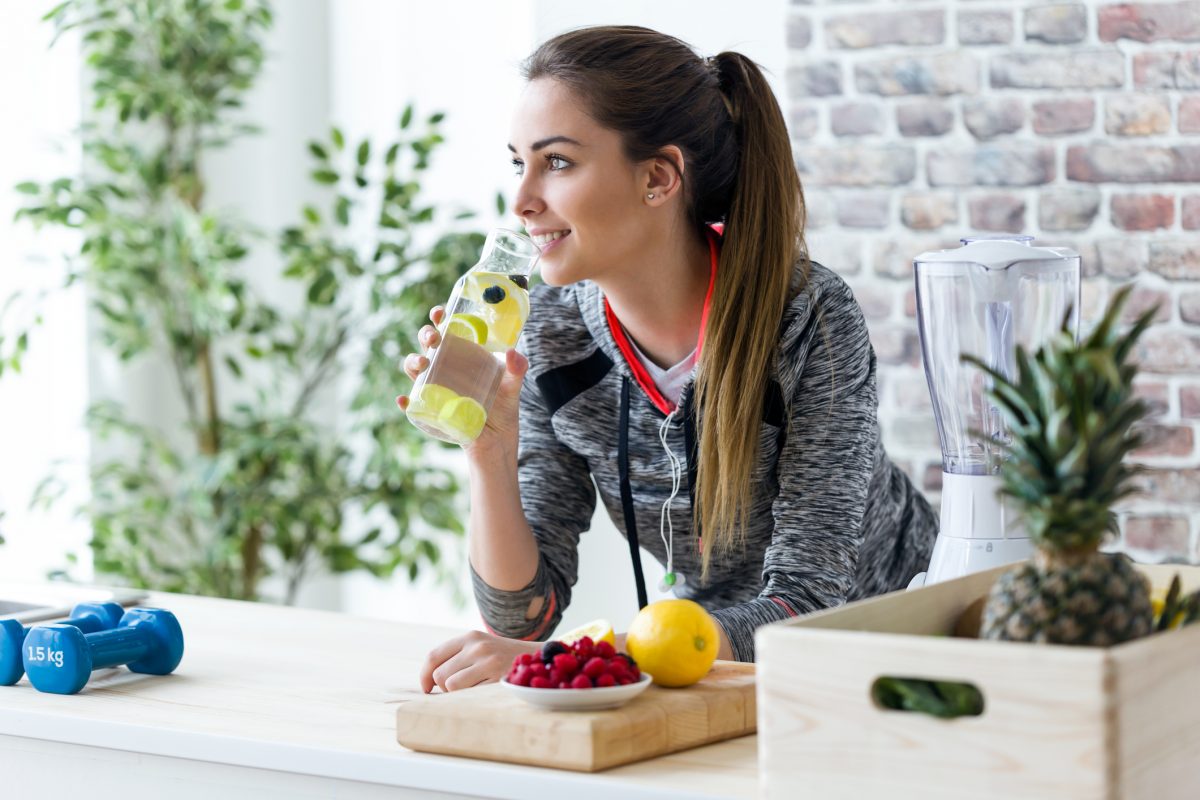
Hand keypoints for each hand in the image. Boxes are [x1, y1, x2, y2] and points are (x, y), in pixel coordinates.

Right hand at [395, 306, 528, 456]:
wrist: (497, 439)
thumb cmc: (503, 406)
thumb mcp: (513, 387)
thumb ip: (517, 369)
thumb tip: (513, 352)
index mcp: (463, 355)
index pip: (448, 330)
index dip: (440, 318)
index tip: (440, 312)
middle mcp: (446, 367)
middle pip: (428, 345)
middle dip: (426, 336)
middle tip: (434, 339)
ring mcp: (436, 387)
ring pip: (415, 369)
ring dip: (412, 362)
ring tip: (422, 364)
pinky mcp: (431, 409)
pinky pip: (413, 404)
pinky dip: (405, 402)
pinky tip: (404, 400)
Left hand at [419, 630, 540, 692]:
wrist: (539, 660)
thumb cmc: (503, 659)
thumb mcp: (480, 648)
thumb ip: (457, 657)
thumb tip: (428, 681)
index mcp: (470, 637)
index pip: (433, 656)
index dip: (424, 675)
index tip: (427, 689)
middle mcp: (477, 646)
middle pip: (439, 675)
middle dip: (444, 688)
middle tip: (459, 689)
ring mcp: (488, 661)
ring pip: (451, 686)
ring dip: (457, 694)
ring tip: (473, 690)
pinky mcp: (497, 677)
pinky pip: (469, 695)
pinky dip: (472, 698)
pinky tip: (484, 693)